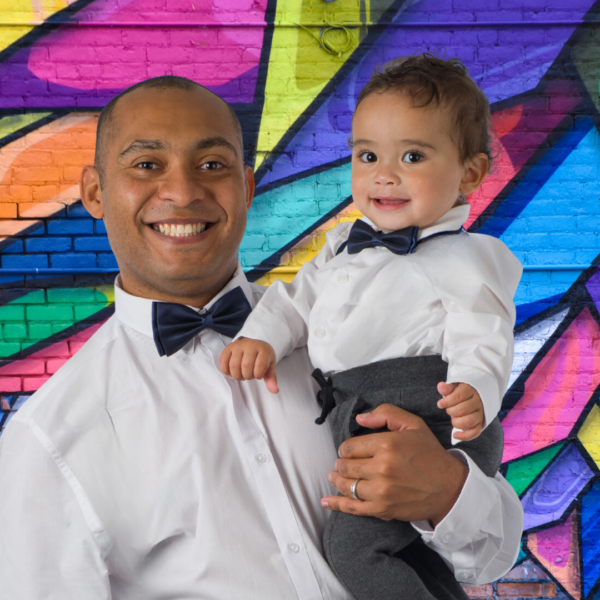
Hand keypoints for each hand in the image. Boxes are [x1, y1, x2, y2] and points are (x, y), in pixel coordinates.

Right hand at [219, 337, 278, 392]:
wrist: (253, 345)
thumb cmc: (262, 358)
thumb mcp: (269, 367)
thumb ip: (271, 379)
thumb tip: (275, 391)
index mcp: (263, 349)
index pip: (260, 365)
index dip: (258, 375)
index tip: (259, 375)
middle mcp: (250, 345)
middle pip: (246, 366)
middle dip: (247, 376)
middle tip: (249, 375)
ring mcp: (238, 345)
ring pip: (234, 365)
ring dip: (237, 375)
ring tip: (241, 374)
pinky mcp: (228, 348)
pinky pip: (223, 362)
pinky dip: (226, 371)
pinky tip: (232, 372)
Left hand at [322, 404, 467, 525]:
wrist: (449, 487)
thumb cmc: (430, 454)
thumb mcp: (413, 424)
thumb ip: (385, 413)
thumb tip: (360, 418)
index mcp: (387, 444)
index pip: (349, 447)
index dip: (346, 448)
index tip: (350, 450)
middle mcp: (382, 468)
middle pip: (345, 466)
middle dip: (341, 463)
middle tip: (344, 463)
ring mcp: (381, 491)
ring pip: (346, 485)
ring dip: (337, 480)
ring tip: (335, 476)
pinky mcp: (383, 509)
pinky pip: (352, 507)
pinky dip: (336, 504)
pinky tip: (326, 501)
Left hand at [437, 382, 483, 440]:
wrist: (477, 396)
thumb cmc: (461, 392)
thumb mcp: (455, 386)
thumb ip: (447, 388)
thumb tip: (440, 386)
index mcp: (470, 391)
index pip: (458, 396)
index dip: (447, 401)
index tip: (440, 404)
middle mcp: (477, 402)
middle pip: (462, 409)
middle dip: (451, 411)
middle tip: (449, 409)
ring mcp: (480, 414)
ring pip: (468, 421)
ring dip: (456, 422)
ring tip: (453, 418)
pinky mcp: (481, 424)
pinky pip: (475, 432)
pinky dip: (464, 436)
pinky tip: (455, 435)